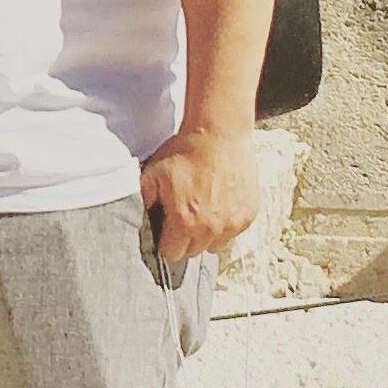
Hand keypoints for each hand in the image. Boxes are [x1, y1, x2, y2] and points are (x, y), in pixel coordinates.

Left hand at [139, 121, 259, 268]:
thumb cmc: (185, 152)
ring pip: (215, 246)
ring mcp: (232, 223)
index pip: (171, 254)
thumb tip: (139, 219)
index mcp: (184, 221)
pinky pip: (233, 233)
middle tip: (182, 218)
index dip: (165, 242)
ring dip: (206, 236)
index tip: (165, 229)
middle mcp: (211, 228)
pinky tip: (218, 205)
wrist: (219, 133)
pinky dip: (225, 225)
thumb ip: (143, 200)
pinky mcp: (248, 215)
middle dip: (184, 240)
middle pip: (193, 252)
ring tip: (201, 213)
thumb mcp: (153, 173)